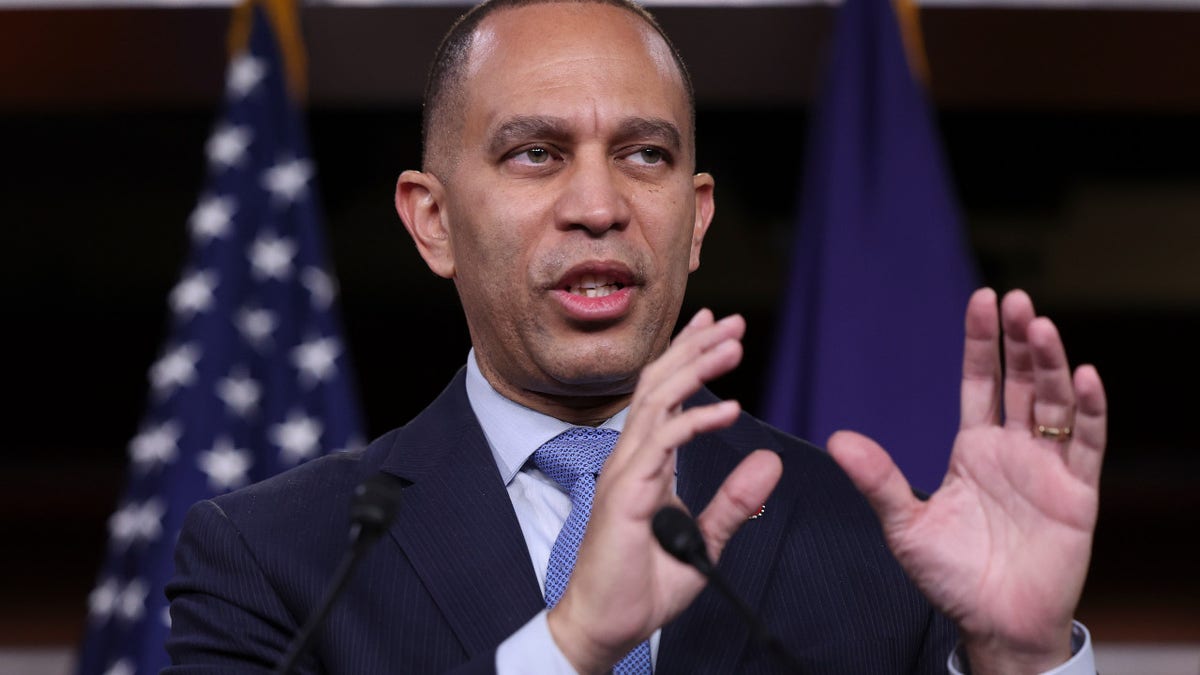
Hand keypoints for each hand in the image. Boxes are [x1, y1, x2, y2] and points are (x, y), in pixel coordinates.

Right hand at [546, 309, 782, 673]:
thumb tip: (769, 462)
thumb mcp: (705, 539)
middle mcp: (630, 458)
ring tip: (732, 344)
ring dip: (696, 368)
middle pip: (659, 384)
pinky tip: (729, 409)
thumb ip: (735, 501)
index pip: (664, 395)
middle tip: (733, 320)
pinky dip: (696, 422)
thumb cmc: (643, 585)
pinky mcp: (626, 494)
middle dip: (695, 347)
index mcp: (646, 464)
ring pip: (658, 402)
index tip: (716, 327)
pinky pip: (662, 445)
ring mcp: (625, 473)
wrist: (606, 625)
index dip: (688, 356)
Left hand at [828, 288, 1106, 673]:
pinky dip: (1090, 411)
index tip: (982, 298)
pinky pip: (1087, 445)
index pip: (980, 382)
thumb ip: (879, 480)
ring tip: (1041, 326)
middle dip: (1019, 341)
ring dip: (1052, 365)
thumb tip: (838, 439)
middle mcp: (1013, 450)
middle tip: (1016, 300)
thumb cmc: (949, 576)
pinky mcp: (1077, 494)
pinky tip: (1086, 377)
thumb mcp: (905, 525)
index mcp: (973, 449)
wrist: (993, 624)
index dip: (982, 342)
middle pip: (1022, 382)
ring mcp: (1047, 469)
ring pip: (1054, 404)